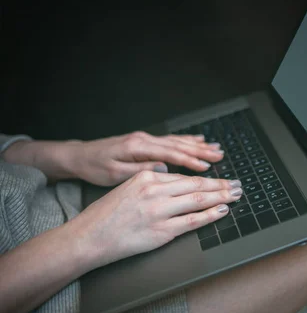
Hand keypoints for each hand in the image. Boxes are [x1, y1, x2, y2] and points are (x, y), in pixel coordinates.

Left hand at [69, 131, 224, 185]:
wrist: (79, 156)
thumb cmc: (94, 167)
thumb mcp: (113, 174)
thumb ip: (140, 171)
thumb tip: (164, 168)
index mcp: (137, 147)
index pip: (170, 154)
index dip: (191, 160)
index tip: (207, 167)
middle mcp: (144, 140)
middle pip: (178, 145)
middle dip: (201, 151)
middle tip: (220, 156)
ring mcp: (146, 139)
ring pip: (177, 141)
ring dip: (198, 146)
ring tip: (216, 149)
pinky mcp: (146, 141)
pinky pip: (171, 140)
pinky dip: (187, 141)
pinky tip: (198, 141)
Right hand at [70, 171, 242, 267]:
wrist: (88, 237)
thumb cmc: (105, 216)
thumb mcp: (126, 187)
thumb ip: (150, 182)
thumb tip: (170, 177)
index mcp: (146, 177)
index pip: (184, 177)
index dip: (207, 179)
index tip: (221, 180)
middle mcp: (154, 191)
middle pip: (197, 186)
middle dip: (221, 185)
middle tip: (237, 185)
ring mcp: (159, 211)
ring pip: (199, 200)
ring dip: (221, 198)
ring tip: (235, 196)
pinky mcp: (162, 231)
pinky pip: (193, 221)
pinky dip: (210, 215)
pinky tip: (222, 212)